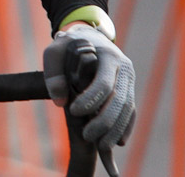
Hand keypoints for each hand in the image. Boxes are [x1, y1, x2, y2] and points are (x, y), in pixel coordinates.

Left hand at [43, 24, 135, 148]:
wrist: (90, 37)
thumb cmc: (69, 45)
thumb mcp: (55, 51)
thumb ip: (53, 73)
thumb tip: (59, 101)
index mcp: (107, 55)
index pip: (104, 82)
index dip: (91, 99)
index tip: (74, 111)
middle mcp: (124, 68)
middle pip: (120, 99)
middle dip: (105, 120)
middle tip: (87, 136)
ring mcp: (129, 80)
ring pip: (128, 108)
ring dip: (116, 129)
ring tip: (102, 146)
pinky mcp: (130, 90)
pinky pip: (131, 111)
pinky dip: (126, 127)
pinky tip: (118, 142)